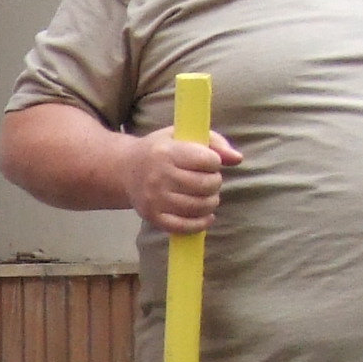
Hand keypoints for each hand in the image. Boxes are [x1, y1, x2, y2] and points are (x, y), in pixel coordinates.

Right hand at [126, 127, 241, 235]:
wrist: (125, 169)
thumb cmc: (161, 150)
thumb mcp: (182, 135)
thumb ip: (214, 142)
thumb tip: (237, 159)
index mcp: (166, 152)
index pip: (208, 161)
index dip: (214, 162)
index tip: (208, 162)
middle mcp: (159, 177)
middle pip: (206, 185)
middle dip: (215, 183)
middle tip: (208, 180)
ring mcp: (155, 199)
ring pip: (199, 207)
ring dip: (211, 202)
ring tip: (207, 196)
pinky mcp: (154, 217)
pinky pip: (185, 226)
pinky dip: (201, 223)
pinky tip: (206, 216)